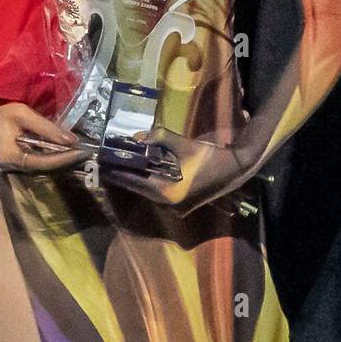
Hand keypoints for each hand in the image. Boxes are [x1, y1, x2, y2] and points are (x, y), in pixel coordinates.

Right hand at [0, 101, 92, 173]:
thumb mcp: (24, 114)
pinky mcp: (9, 161)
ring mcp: (7, 166)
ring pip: (37, 167)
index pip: (43, 163)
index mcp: (9, 157)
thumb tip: (72, 140)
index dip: (64, 159)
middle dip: (63, 161)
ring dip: (57, 160)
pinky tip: (61, 152)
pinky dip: (47, 158)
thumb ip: (47, 128)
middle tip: (83, 153)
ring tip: (76, 153)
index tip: (82, 152)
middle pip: (41, 168)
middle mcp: (7, 167)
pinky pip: (32, 162)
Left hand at [99, 127, 251, 215]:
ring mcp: (176, 206)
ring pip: (149, 190)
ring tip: (120, 164)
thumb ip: (160, 139)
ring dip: (136, 177)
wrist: (237, 168)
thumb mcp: (184, 145)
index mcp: (167, 193)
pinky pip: (159, 190)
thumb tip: (139, 136)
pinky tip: (142, 170)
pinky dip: (149, 180)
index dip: (118, 172)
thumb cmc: (210, 157)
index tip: (103, 163)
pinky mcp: (182, 203)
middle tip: (107, 162)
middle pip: (139, 187)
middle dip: (124, 174)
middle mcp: (168, 204)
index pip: (135, 182)